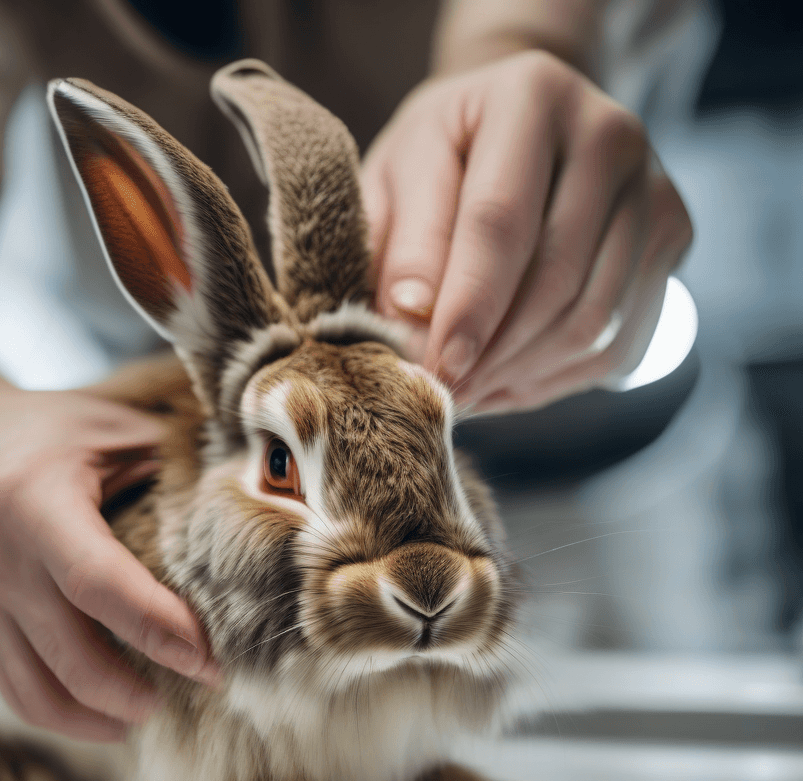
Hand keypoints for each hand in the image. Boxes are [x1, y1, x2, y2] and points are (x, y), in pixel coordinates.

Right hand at [0, 371, 218, 740]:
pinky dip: (63, 719)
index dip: (159, 626)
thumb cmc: (33, 430)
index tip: (211, 654)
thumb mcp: (103, 426)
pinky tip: (106, 720)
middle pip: (73, 655)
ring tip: (153, 712)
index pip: (100, 583)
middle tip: (205, 683)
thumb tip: (245, 491)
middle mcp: (3, 566)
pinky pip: (15, 692)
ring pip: (38, 692)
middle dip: (140, 687)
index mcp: (37, 508)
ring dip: (101, 716)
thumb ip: (167, 458)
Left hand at [362, 50, 692, 412]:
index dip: (468, 307)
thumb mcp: (396, 181)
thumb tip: (411, 318)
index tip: (435, 369)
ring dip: (522, 376)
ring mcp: (653, 188)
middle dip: (492, 356)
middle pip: (556, 280)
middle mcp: (609, 135)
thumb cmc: (442, 158)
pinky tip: (507, 383)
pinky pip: (619, 341)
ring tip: (468, 392)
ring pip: (593, 322)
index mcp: (530, 98)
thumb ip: (403, 244)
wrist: (516, 129)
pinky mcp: (671, 237)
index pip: (500, 222)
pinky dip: (558, 379)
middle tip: (442, 396)